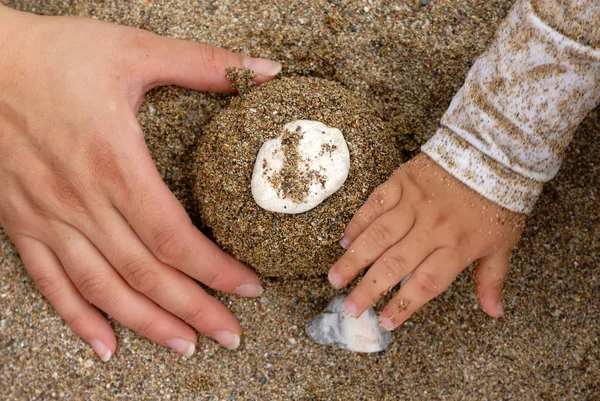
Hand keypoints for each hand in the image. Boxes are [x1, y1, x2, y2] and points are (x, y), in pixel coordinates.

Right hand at [0, 5, 280, 359]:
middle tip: (230, 335)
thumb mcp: (135, 51)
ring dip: (146, 324)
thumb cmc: (54, 56)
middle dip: (194, 310)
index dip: (215, 270)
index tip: (248, 289)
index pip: (175, 237)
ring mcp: (49, 219)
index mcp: (116, 164)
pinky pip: (51, 283)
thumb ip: (205, 64)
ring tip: (184, 346)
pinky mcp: (21, 223)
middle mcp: (82, 203)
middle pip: (146, 274)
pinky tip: (104, 345)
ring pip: (103, 288)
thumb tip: (268, 69)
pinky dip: (79, 318)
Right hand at [328, 154, 524, 328]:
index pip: (426, 283)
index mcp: (457, 247)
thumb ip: (492, 279)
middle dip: (369, 289)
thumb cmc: (499, 201)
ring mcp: (414, 203)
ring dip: (354, 259)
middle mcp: (432, 228)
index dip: (404, 305)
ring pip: (378, 236)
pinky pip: (374, 204)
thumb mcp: (503, 244)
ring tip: (335, 278)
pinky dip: (358, 223)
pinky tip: (344, 241)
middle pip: (395, 264)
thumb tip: (495, 313)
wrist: (492, 153)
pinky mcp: (402, 182)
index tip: (384, 322)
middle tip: (349, 308)